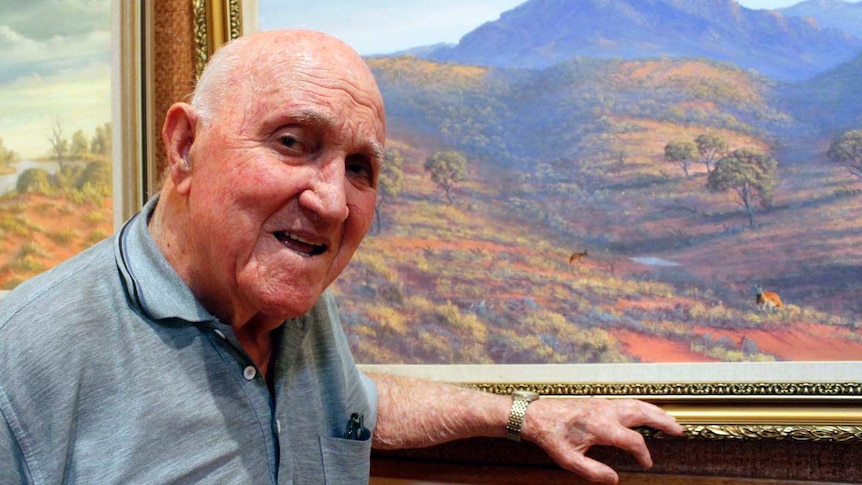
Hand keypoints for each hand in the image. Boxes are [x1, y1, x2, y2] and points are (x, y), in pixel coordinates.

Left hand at [521, 397, 683, 483]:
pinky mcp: (599, 402)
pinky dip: (643, 407)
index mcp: (599, 426)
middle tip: (680, 430)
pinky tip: (647, 413)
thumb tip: (615, 480)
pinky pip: (627, 402)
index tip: (647, 464)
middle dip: (662, 421)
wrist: (536, 415)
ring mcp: (603, 404)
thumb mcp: (569, 460)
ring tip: (671, 421)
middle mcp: (605, 411)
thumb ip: (593, 472)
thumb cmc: (551, 436)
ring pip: (636, 404)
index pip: (632, 440)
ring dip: (655, 411)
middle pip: (641, 413)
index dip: (643, 454)